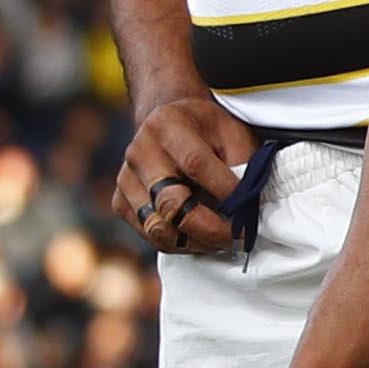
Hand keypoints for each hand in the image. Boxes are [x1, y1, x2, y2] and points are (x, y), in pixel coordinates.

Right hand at [116, 88, 260, 259]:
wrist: (169, 123)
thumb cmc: (208, 131)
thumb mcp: (233, 133)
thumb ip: (242, 163)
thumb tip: (247, 205)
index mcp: (167, 124)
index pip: (195, 164)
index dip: (224, 190)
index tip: (247, 209)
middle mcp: (140, 150)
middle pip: (170, 202)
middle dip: (209, 227)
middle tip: (236, 237)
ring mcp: (126, 178)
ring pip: (157, 226)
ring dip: (194, 241)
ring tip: (220, 240)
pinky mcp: (120, 202)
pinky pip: (148, 234)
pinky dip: (178, 243)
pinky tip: (200, 237)